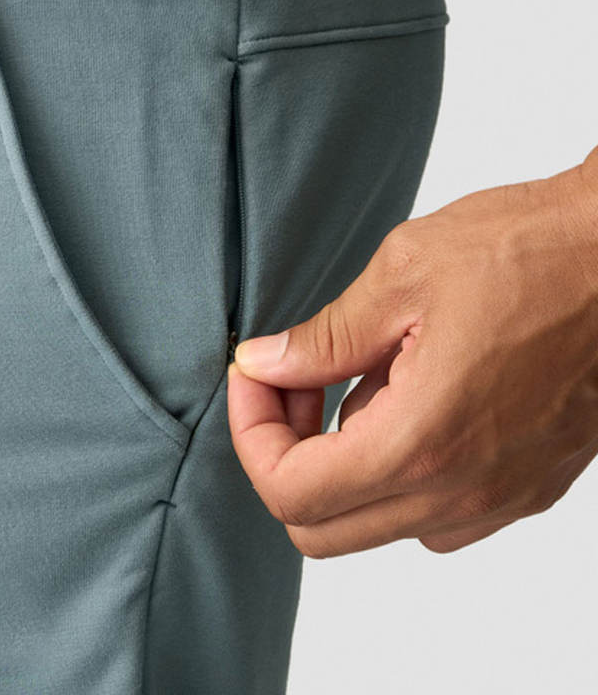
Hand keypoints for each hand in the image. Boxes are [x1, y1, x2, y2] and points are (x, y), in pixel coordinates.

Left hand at [226, 147, 597, 558]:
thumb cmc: (530, 252)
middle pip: (321, 528)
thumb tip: (263, 365)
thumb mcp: (401, 276)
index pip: (291, 493)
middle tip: (292, 382)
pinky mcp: (526, 485)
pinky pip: (432, 510)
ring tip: (358, 375)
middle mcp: (464, 492)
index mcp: (423, 443)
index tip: (254, 376)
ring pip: (376, 521)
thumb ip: (322, 339)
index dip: (251, 433)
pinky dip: (392, 467)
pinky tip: (405, 393)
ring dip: (338, 462)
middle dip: (284, 456)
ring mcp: (500, 497)